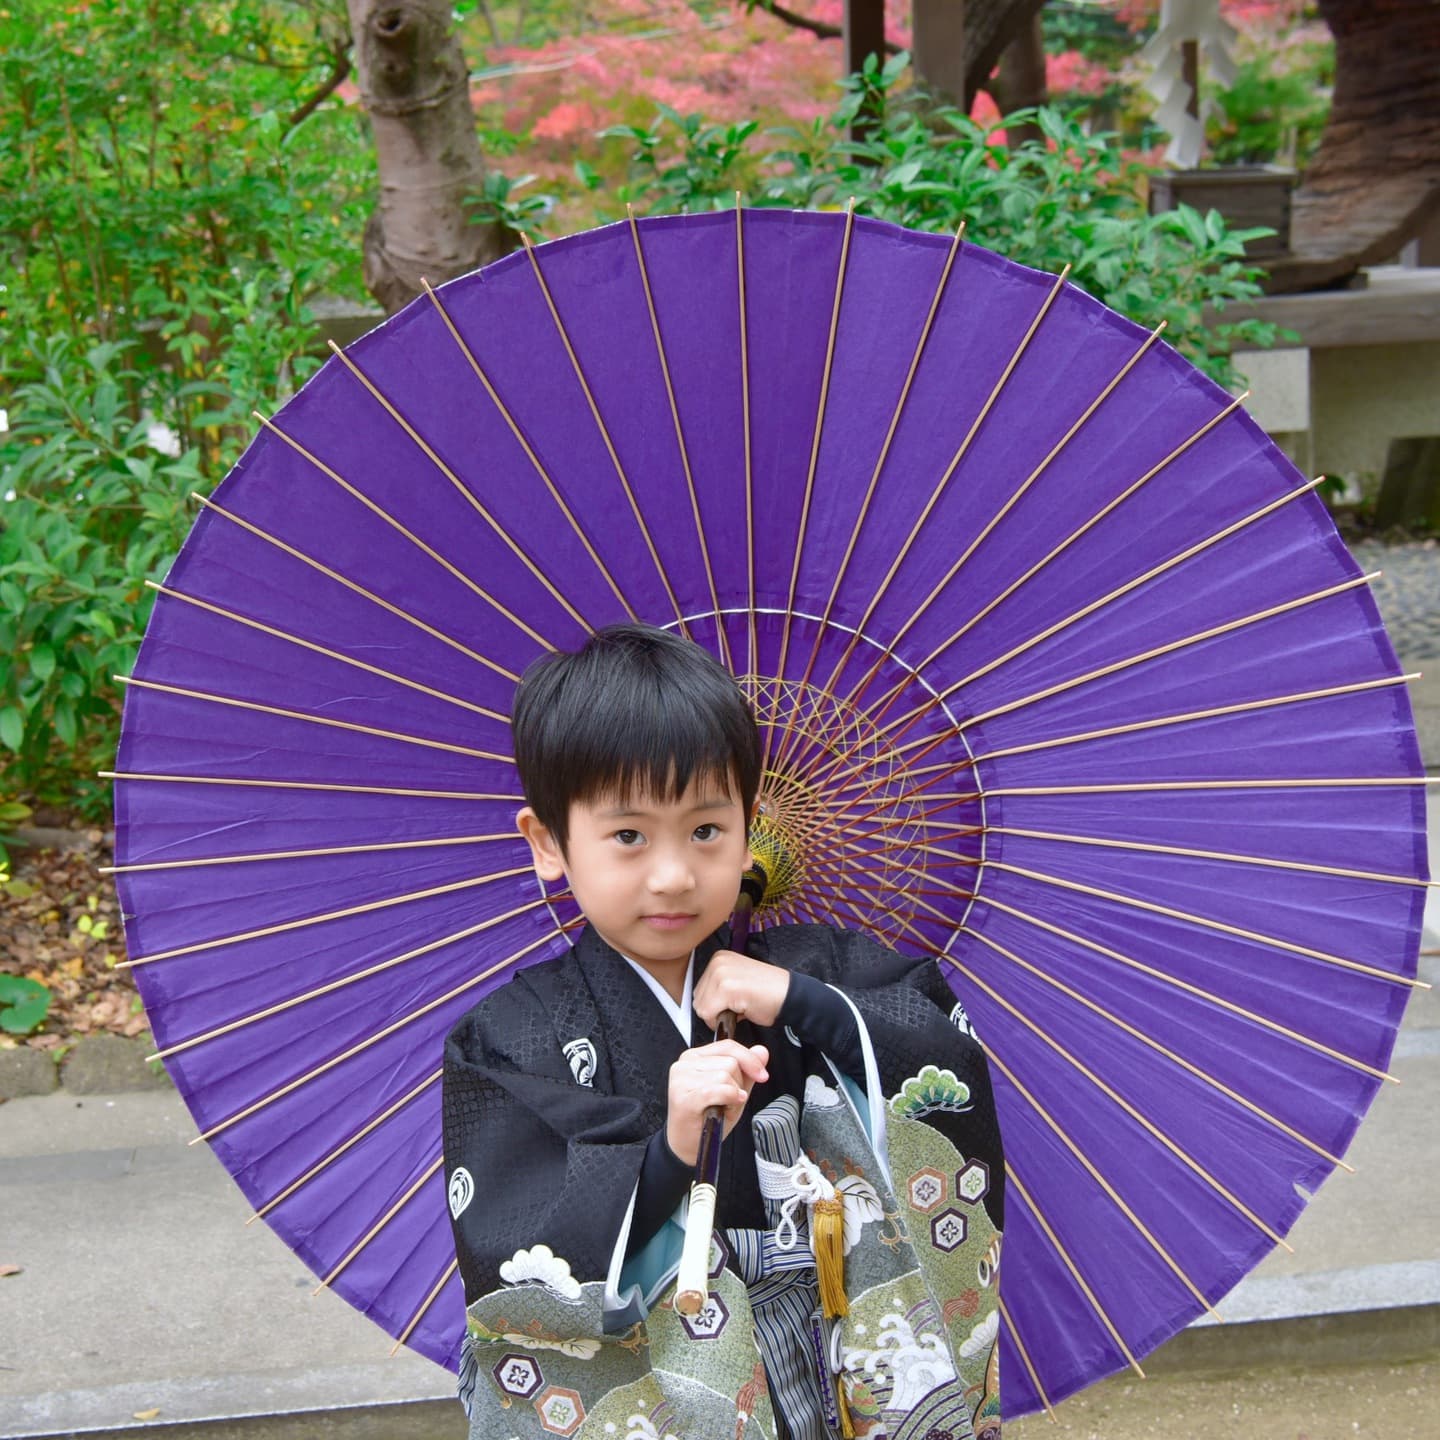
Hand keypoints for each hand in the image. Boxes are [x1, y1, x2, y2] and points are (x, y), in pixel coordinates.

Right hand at [666, 1039, 769, 1164]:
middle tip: (728, 1101)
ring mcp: (682, 1078)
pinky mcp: (684, 1096)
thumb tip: (762, 1051)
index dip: (750, 1059)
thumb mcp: (733, 1091)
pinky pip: (720, 1090)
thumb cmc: (708, 1118)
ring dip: (732, 1096)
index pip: (728, 1046)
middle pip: (730, 1061)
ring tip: (721, 1108)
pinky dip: (729, 1100)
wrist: (688, 1146)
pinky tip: (723, 1109)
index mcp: (695, 1057)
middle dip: (738, 1084)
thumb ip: (747, 1070)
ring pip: (726, 1075)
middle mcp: (685, 1063)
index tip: (762, 1075)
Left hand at [694, 949, 790, 1029]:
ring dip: (719, 1016)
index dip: (714, 1005)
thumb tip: (704, 1007)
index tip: (733, 1003)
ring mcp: (721, 973)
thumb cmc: (767, 994)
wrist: (790, 996)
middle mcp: (717, 962)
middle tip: (738, 1007)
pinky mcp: (726, 987)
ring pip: (702, 1008)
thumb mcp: (737, 981)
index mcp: (719, 958)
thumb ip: (718, 988)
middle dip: (715, 1011)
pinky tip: (741, 1011)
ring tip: (740, 1007)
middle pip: (698, 999)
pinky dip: (722, 1021)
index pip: (700, 991)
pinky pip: (709, 1014)